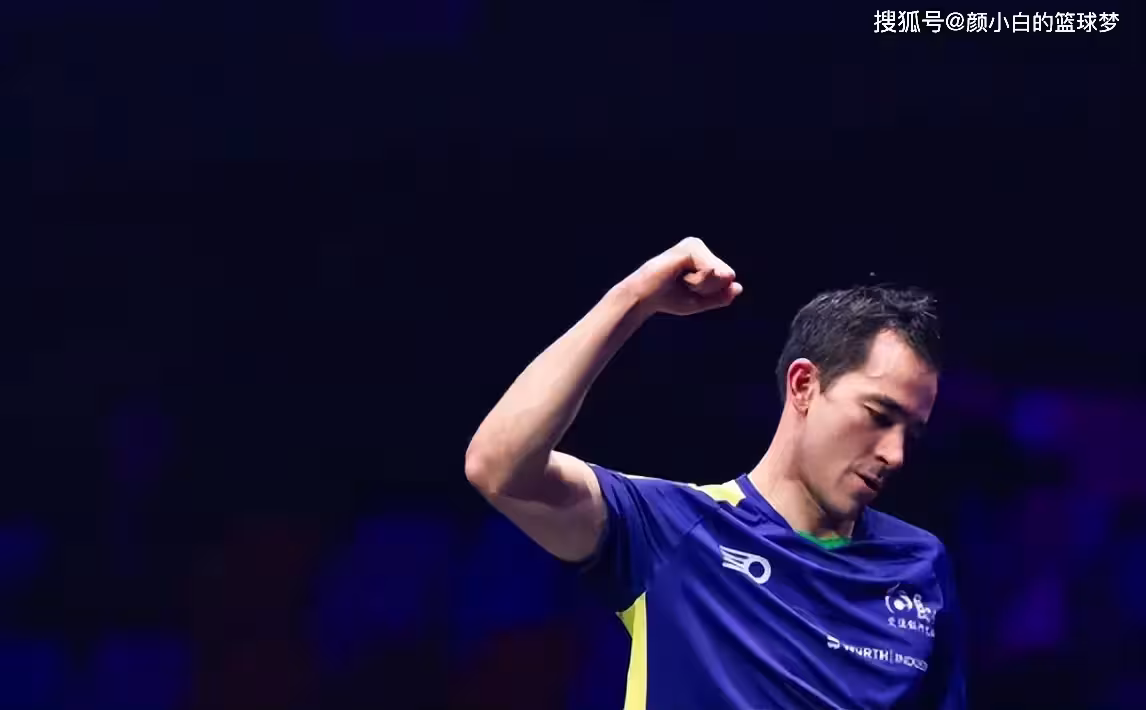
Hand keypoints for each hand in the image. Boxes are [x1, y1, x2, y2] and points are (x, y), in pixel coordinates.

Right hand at [622, 237, 742, 315]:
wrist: (645, 297)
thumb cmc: (668, 299)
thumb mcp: (700, 301)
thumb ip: (720, 296)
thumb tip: (738, 287)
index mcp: (702, 256)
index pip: (728, 276)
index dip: (712, 291)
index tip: (688, 289)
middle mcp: (699, 246)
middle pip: (728, 274)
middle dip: (709, 288)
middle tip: (683, 286)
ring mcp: (695, 245)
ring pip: (721, 273)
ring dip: (703, 286)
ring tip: (680, 281)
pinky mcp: (690, 248)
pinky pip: (710, 271)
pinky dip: (698, 281)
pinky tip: (679, 276)